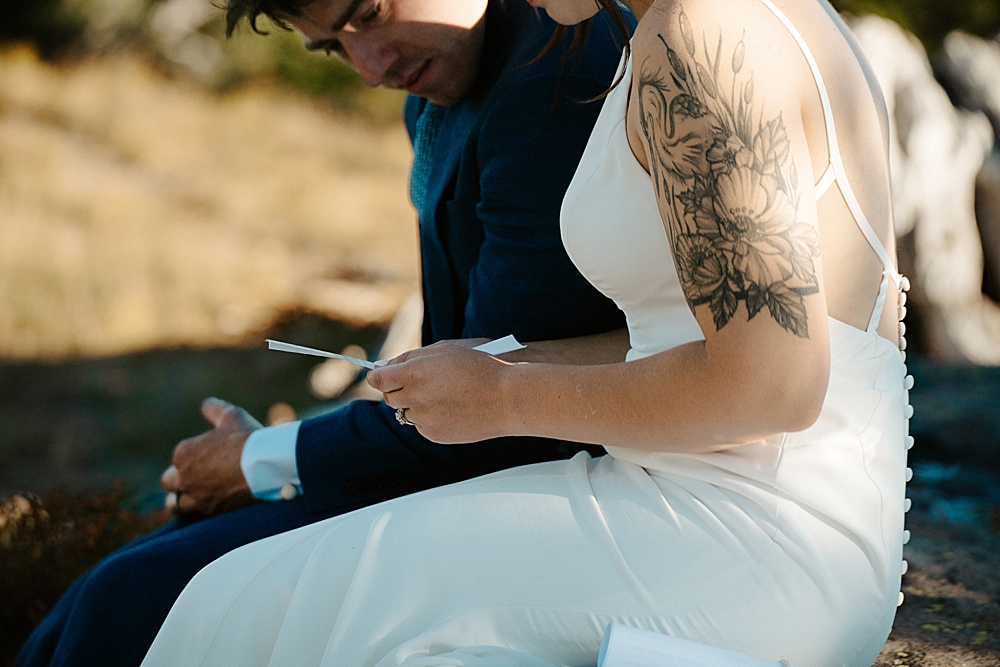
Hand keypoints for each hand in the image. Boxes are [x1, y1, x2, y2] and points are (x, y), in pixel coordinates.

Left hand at [161, 397, 261, 515]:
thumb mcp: (231, 416)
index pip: (177, 458)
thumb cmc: (247, 438)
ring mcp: (195, 496)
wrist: (265, 466)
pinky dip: (200, 509)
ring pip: (175, 504)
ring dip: (182, 499)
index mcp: (184, 453)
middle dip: (178, 480)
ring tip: (196, 495)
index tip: (208, 456)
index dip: (191, 457)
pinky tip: (211, 504)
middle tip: (195, 476)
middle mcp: (184, 477)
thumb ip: (214, 410)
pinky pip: (196, 515)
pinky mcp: (210, 511)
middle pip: (168, 482)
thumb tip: (206, 404)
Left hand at [367, 341, 510, 443]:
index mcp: (416, 372)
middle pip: (389, 397)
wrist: (509, 397)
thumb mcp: (446, 349)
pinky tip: (453, 408)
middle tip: (418, 383)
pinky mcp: (436, 434)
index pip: (378, 379)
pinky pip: (422, 426)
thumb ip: (412, 357)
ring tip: (444, 395)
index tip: (380, 376)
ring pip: (406, 413)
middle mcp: (416, 397)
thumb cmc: (481, 366)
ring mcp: (426, 419)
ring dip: (417, 404)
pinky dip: (431, 418)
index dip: (378, 376)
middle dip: (398, 390)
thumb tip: (387, 367)